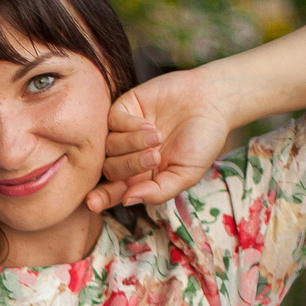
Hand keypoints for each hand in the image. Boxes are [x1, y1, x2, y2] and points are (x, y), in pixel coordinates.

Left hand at [87, 68, 232, 211]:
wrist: (213, 102)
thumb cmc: (203, 141)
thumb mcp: (185, 174)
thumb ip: (158, 191)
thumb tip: (126, 201)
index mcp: (141, 177)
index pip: (113, 191)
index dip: (101, 198)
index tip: (92, 203)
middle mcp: (128, 156)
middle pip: (110, 170)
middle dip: (130, 166)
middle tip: (154, 157)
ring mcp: (124, 132)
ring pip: (108, 146)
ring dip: (132, 144)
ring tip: (157, 136)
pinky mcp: (124, 109)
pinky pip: (111, 122)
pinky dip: (128, 125)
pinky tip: (149, 123)